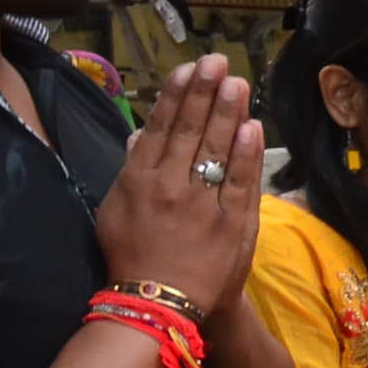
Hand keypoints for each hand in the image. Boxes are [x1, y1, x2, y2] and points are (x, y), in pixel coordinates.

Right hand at [97, 54, 263, 315]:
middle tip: (218, 61)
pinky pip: (241, 182)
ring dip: (228, 113)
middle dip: (206, 93)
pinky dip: (247, 154)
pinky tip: (253, 126)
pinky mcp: (231, 224)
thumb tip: (138, 134)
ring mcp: (202, 205)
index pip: (160, 128)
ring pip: (216, 150)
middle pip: (190, 131)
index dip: (177, 96)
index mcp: (138, 180)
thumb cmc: (133, 256)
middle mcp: (169, 187)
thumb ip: (129, 170)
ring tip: (237, 82)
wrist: (160, 305)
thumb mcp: (115, 211)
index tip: (188, 70)